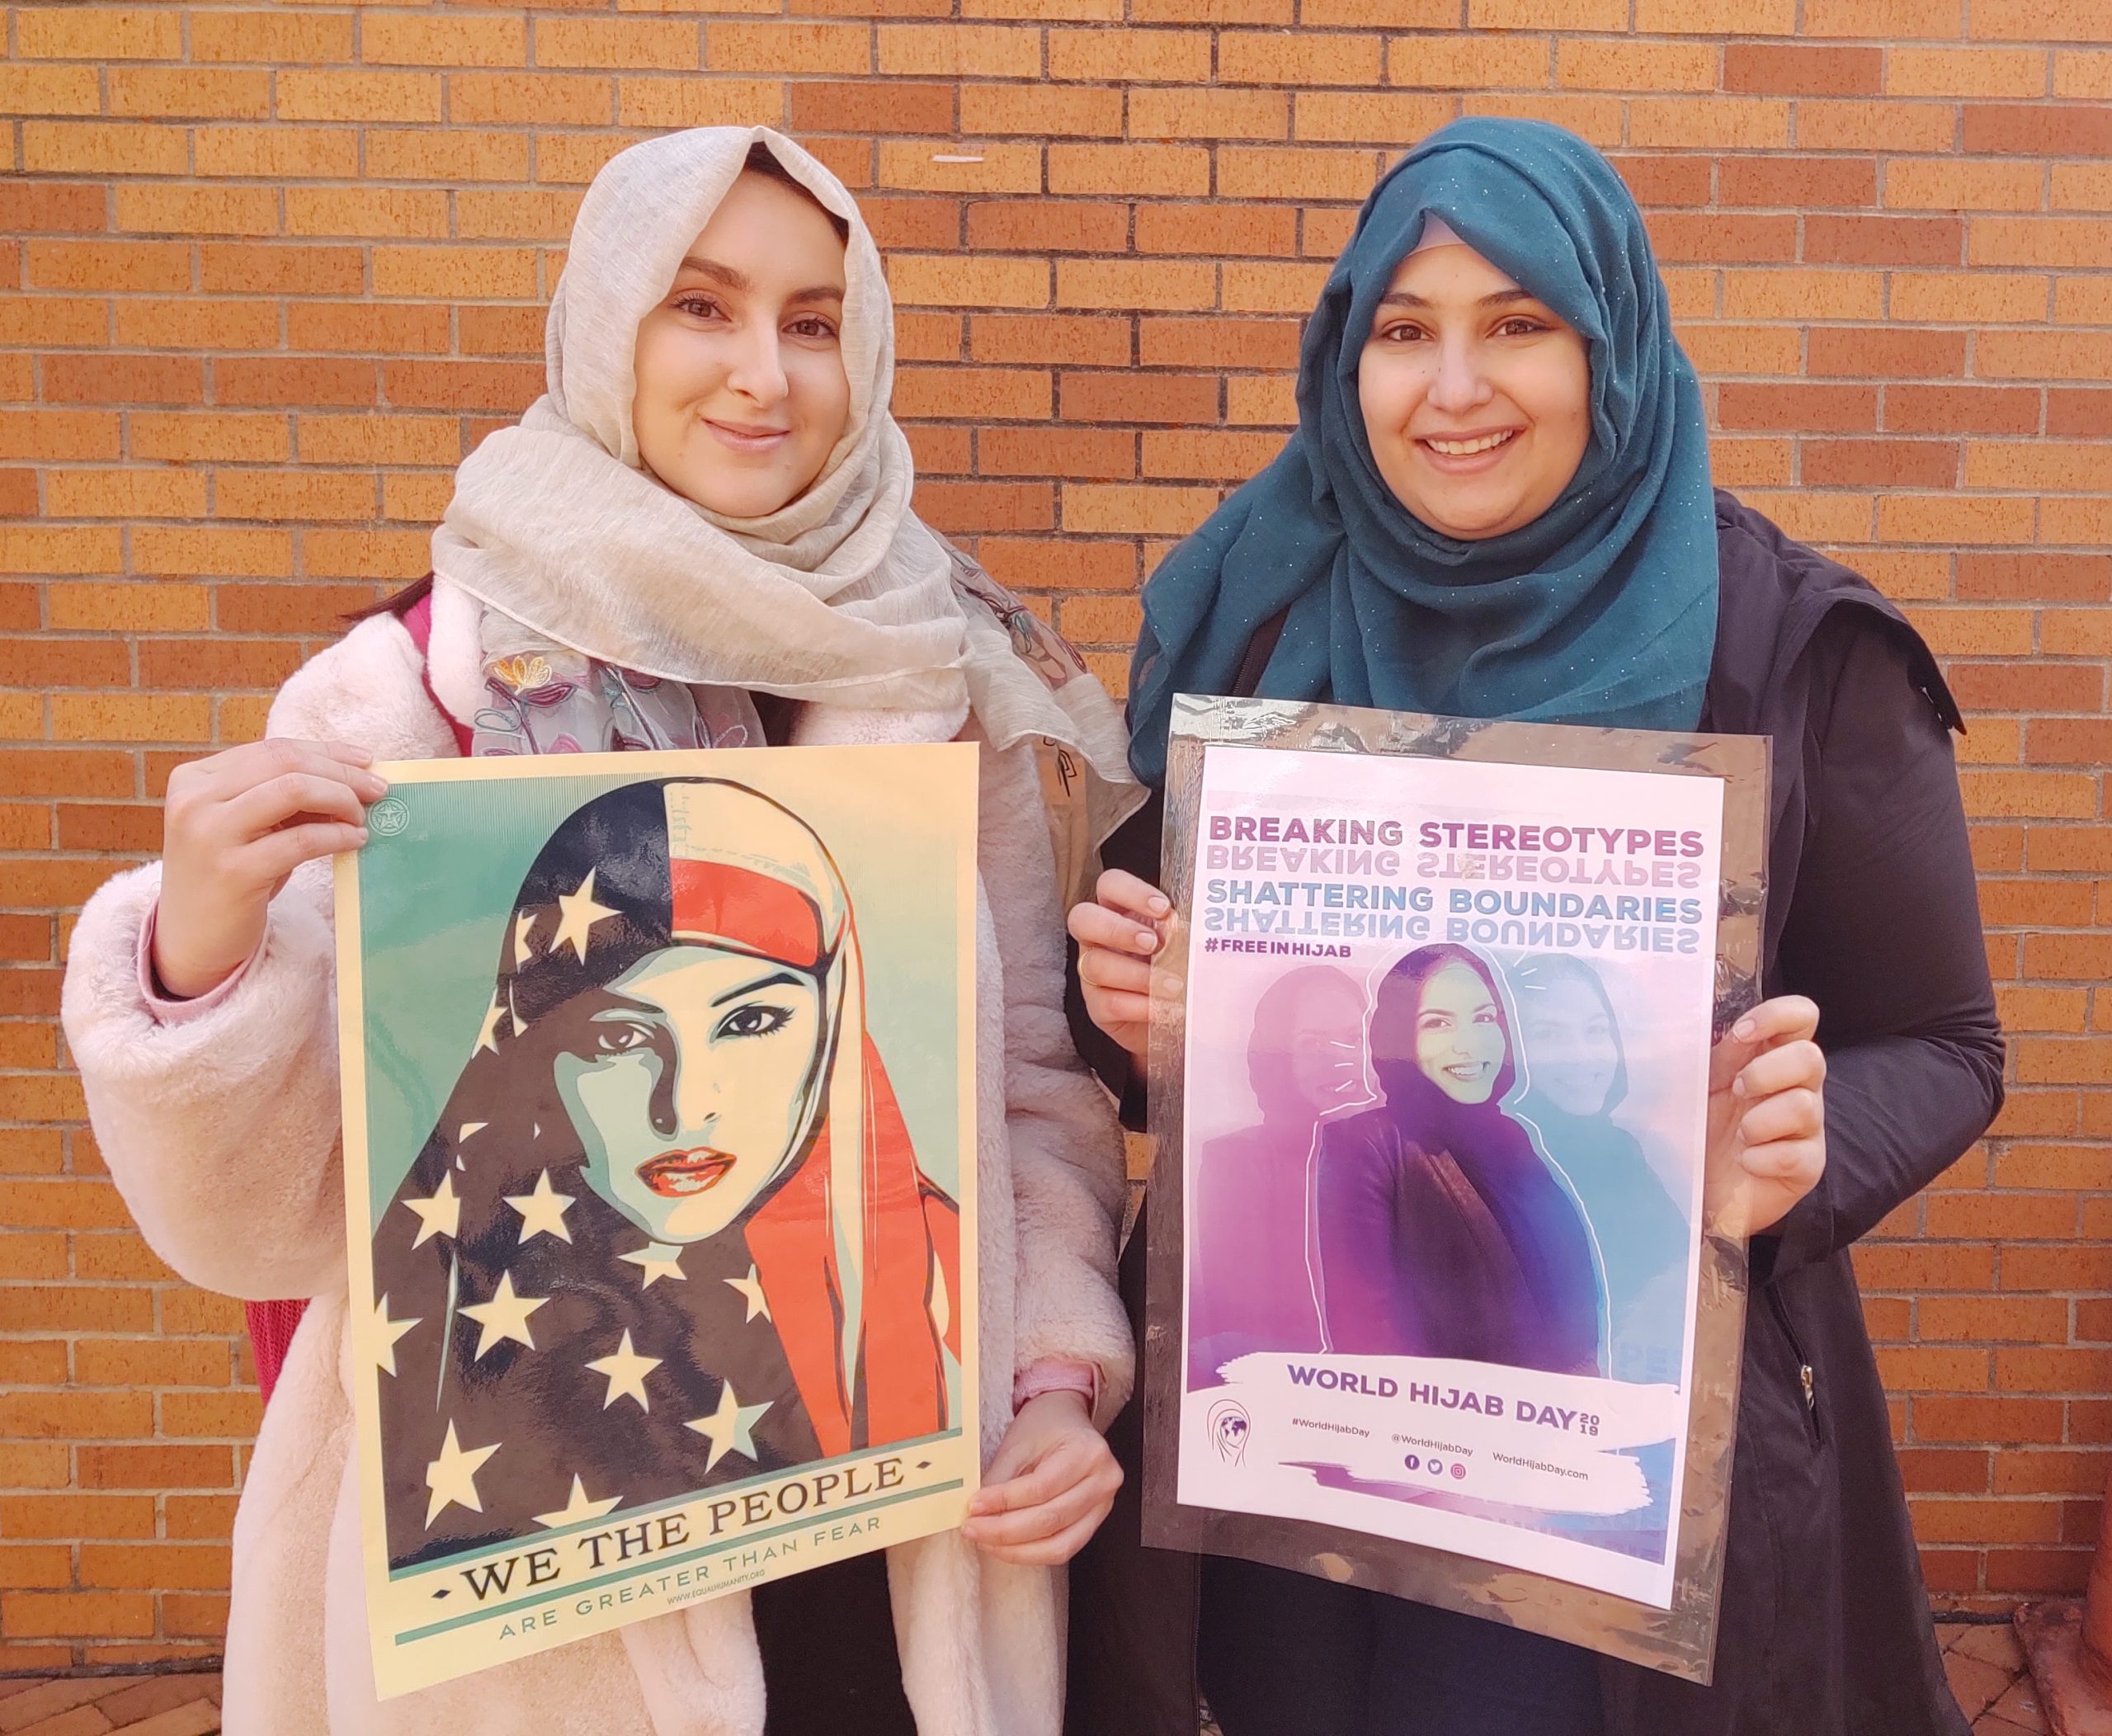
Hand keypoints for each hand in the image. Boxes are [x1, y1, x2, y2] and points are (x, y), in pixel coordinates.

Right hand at [154, 738, 384, 999]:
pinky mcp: (234, 871)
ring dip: (341, 799)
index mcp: (194, 777)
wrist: (193, 936)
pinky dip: (337, 836)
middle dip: (341, 773)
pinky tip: (355, 841)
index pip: (273, 749)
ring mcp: (210, 835)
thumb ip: (282, 794)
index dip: (327, 752)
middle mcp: (194, 800)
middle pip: (286, 763)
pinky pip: (301, 840)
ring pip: (294, 790)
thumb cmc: (229, 873)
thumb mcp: (247, 823)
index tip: (366, 760)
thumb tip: (352, 773)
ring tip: (362, 818)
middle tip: (377, 789)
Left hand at [961, 1391, 1121, 1565]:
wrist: (1066, 1420)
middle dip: (1005, 1531)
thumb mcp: (1018, 1444)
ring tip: (985, 1541)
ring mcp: (1104, 1505)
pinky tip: (1007, 1547)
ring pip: (1058, 1544)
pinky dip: (1032, 1553)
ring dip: (1016, 1550)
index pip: (1040, 1488)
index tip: (973, 1507)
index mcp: (1087, 1452)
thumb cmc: (1044, 1427)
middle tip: (972, 1529)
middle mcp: (1103, 1481)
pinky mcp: (1096, 1523)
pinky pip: (1064, 1549)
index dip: (1004, 1502)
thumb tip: (977, 1515)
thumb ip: (999, 1480)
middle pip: (1050, 1520)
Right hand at [1066, 868, 1171, 1061]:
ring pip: (1096, 965)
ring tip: (1174, 985)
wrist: (1177, 1019)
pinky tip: (1165, 1007)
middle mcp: (1098, 938)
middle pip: (1083, 919)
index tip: (1163, 908)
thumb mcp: (1182, 943)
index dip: (1131, 891)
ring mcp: (1092, 974)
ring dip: (1138, 975)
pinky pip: (1109, 1003)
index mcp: (1119, 911)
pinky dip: (1141, 1005)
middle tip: (1153, 944)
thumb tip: (1193, 927)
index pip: (1110, 885)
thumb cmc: (1179, 970)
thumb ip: (1181, 930)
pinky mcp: (1098, 1008)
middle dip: (1118, 930)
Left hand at [1704, 996, 1825, 1240]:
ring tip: (1737, 1136)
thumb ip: (1715, 1055)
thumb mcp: (1695, 1085)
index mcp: (1769, 1057)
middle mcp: (1797, 1087)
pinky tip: (1745, 1162)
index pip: (1801, 1017)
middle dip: (1766, 1072)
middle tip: (1736, 1091)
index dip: (1779, 1015)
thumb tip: (1736, 1031)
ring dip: (1759, 1121)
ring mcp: (1807, 1128)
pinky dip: (1761, 1158)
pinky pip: (1797, 1154)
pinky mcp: (1808, 1166)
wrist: (1693, 1189)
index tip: (1743, 1034)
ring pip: (1806, 1106)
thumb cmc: (1694, 1128)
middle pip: (1811, 1057)